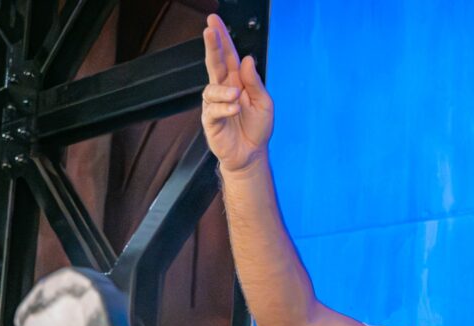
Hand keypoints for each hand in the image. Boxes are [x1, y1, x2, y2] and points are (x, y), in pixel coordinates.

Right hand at [201, 14, 273, 172]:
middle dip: (212, 46)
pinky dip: (224, 108)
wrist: (252, 154)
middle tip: (209, 31)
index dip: (221, 38)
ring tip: (237, 95)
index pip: (228, 56)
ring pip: (212, 88)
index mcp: (237, 81)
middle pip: (215, 63)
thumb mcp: (264, 103)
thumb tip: (247, 60)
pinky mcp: (211, 121)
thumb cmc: (257, 129)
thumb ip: (255, 82)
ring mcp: (215, 104)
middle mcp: (224, 89)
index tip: (214, 22)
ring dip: (224, 90)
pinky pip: (213, 110)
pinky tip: (235, 109)